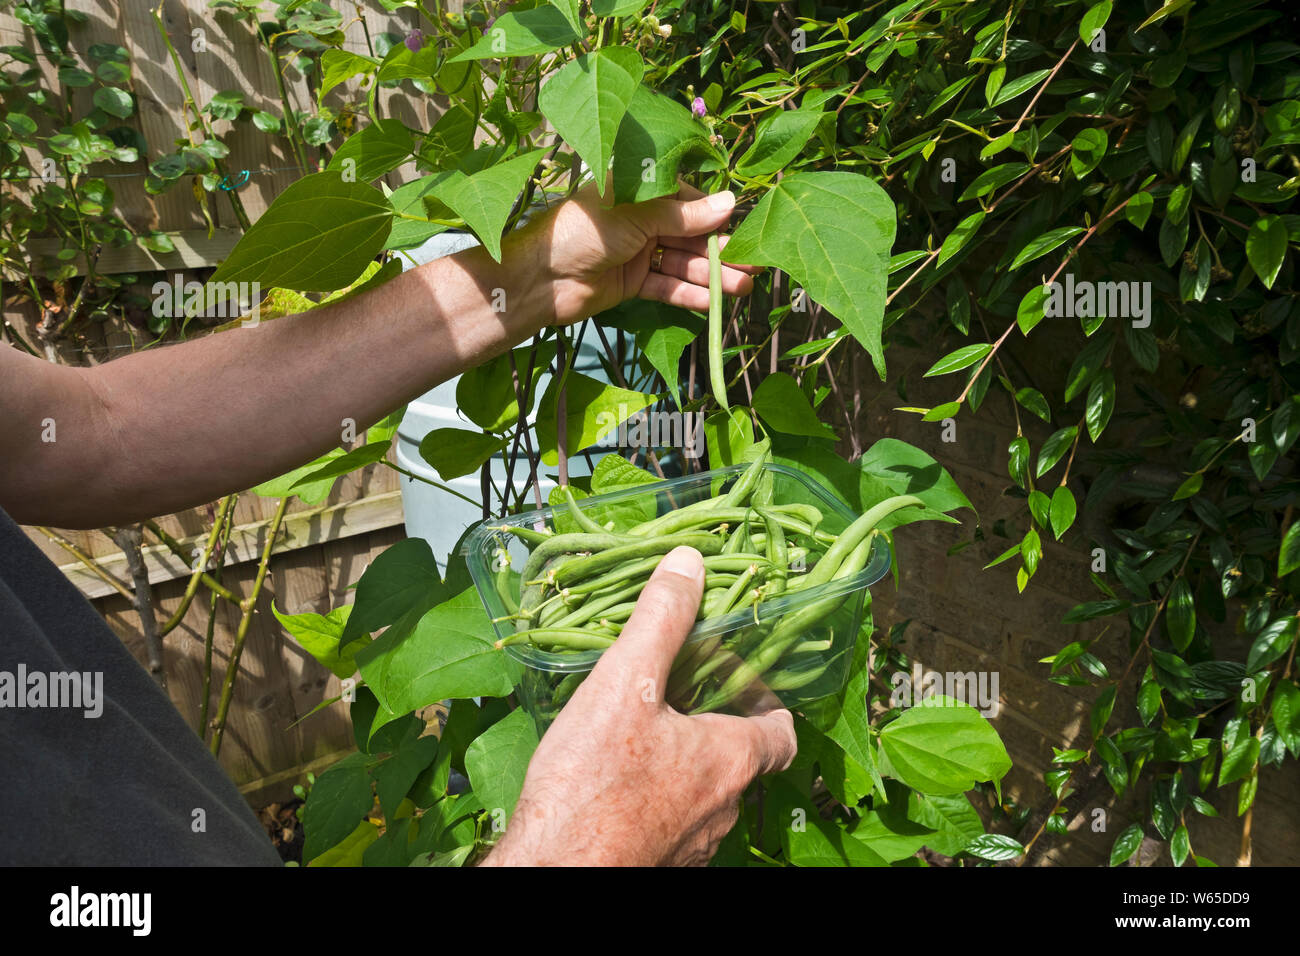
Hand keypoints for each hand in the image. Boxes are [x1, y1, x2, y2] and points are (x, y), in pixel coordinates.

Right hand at [481, 546, 797, 866]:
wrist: (554, 872)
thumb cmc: (592, 783)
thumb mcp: (625, 684)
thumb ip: (661, 620)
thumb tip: (690, 562)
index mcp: (730, 760)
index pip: (781, 729)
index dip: (766, 697)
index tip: (735, 672)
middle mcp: (724, 808)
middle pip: (739, 756)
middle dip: (712, 718)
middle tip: (675, 687)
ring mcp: (694, 843)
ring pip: (704, 790)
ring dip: (682, 756)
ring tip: (640, 725)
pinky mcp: (659, 861)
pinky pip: (670, 818)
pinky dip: (655, 791)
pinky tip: (613, 774)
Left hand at [510, 182, 761, 325]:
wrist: (539, 279)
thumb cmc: (582, 232)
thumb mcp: (636, 215)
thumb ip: (683, 214)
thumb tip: (729, 202)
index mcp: (637, 191)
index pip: (687, 200)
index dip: (715, 216)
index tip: (743, 229)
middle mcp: (640, 220)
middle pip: (689, 235)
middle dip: (720, 251)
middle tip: (755, 264)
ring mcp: (637, 252)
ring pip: (682, 263)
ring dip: (711, 276)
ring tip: (744, 287)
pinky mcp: (632, 283)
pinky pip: (666, 287)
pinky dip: (688, 295)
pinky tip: (714, 303)